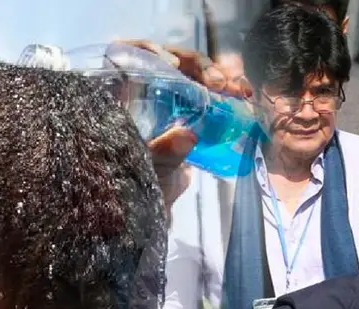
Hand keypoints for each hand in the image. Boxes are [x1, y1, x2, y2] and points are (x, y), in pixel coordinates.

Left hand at [116, 40, 252, 213]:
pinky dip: (225, 89)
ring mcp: (166, 98)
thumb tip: (186, 135)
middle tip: (219, 83)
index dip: (148, 52)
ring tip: (238, 90)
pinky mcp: (187, 110)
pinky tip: (242, 94)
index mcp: (117, 98)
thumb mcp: (143, 173)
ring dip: (216, 75)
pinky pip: (206, 90)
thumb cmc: (132, 187)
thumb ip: (162, 155)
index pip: (125, 56)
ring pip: (190, 72)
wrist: (149, 206)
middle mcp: (140, 90)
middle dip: (195, 65)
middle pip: (165, 60)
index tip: (174, 67)